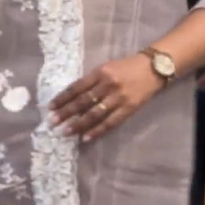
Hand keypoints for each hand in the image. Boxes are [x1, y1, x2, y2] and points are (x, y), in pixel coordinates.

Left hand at [49, 55, 163, 142]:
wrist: (154, 68)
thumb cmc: (127, 67)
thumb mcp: (107, 68)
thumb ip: (92, 81)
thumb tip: (73, 97)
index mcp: (100, 72)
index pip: (77, 87)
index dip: (63, 98)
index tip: (50, 107)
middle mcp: (107, 84)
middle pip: (83, 101)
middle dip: (66, 112)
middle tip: (52, 122)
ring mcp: (118, 97)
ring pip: (94, 113)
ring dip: (78, 124)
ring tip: (65, 132)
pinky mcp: (129, 108)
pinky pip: (110, 122)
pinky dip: (97, 130)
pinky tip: (85, 137)